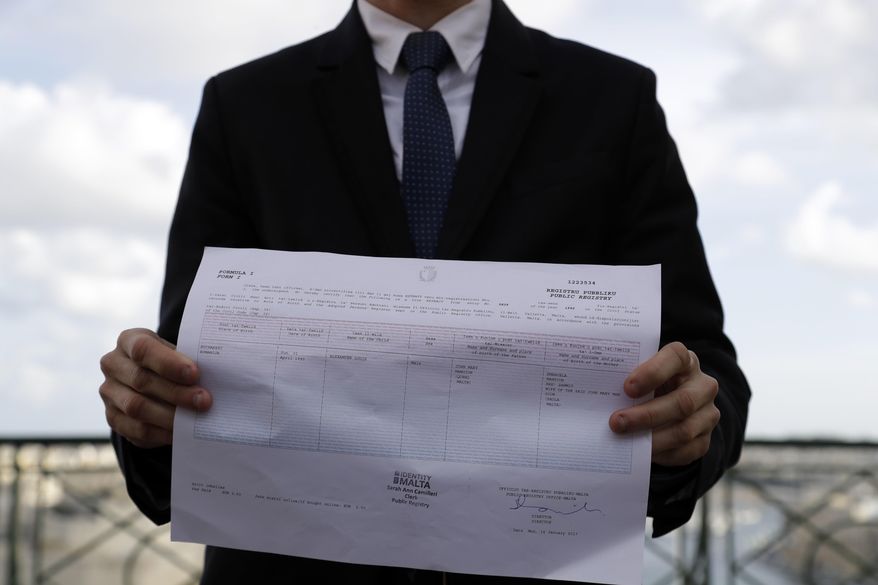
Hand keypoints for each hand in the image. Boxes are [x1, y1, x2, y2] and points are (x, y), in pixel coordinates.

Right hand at [99, 328, 211, 447]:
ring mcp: (109, 392)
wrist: (153, 379)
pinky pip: (135, 429)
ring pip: (136, 407)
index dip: (169, 363)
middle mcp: (113, 365)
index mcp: (128, 341)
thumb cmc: (172, 362)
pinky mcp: (112, 418)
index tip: (194, 374)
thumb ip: (188, 361)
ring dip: (169, 415)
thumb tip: (215, 378)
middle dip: (177, 393)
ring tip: (194, 419)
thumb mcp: (177, 353)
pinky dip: (160, 433)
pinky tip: (180, 432)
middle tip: (204, 401)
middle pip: (141, 380)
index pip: (143, 349)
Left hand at [609, 342, 719, 466]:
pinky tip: (641, 452)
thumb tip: (594, 389)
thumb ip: (626, 375)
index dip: (652, 372)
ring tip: (625, 441)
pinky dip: (662, 454)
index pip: (676, 357)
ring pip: (684, 430)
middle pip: (682, 402)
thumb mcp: (640, 373)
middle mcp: (703, 385)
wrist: (669, 403)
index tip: (627, 387)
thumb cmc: (647, 384)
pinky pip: (686, 451)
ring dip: (651, 438)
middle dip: (646, 415)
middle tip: (616, 422)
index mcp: (685, 360)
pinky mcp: (705, 439)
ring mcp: (708, 413)